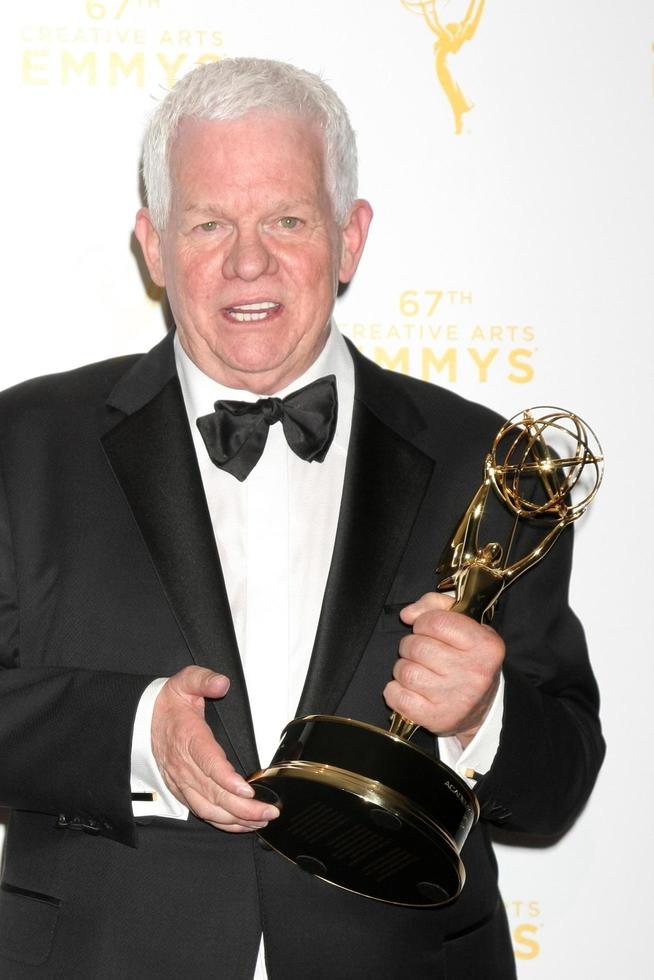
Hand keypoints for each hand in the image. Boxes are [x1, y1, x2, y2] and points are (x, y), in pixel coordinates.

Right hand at [151, 666, 278, 832]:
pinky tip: (240, 824)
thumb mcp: (185, 681)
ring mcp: (181, 781)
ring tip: (261, 821)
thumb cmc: (168, 703)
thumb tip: (221, 682)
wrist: (141, 719)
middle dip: (243, 808)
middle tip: (269, 812)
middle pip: (213, 794)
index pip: (208, 763)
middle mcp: (184, 765)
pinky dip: (222, 822)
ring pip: (208, 808)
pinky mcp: (181, 789)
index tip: (247, 790)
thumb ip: (204, 680)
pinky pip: (201, 811)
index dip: (227, 780)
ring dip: (235, 819)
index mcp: (188, 738)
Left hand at [383, 592, 503, 746]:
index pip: (436, 621)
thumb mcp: (467, 625)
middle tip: (422, 653)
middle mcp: (473, 673)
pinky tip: (410, 689)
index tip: (426, 629)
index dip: (423, 622)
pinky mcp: (436, 718)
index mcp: (485, 646)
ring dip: (404, 668)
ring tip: (418, 671)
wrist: (483, 708)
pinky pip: (396, 696)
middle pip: (417, 646)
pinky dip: (395, 690)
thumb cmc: (469, 659)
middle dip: (412, 646)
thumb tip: (408, 614)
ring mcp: (454, 698)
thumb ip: (436, 606)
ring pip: (404, 671)